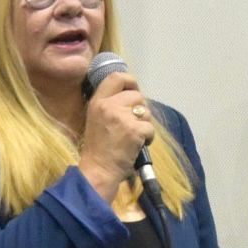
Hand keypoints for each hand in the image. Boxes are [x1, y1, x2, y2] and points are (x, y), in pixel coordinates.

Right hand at [78, 72, 153, 200]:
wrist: (98, 170)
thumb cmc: (98, 149)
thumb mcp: (96, 119)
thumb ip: (110, 105)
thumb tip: (132, 96)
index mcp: (98, 102)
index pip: (116, 77)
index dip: (130, 81)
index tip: (134, 90)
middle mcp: (109, 105)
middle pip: (136, 95)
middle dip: (140, 109)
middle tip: (134, 124)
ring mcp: (122, 117)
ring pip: (145, 111)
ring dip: (145, 124)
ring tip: (134, 136)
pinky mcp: (134, 130)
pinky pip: (150, 128)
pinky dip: (148, 138)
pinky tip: (138, 145)